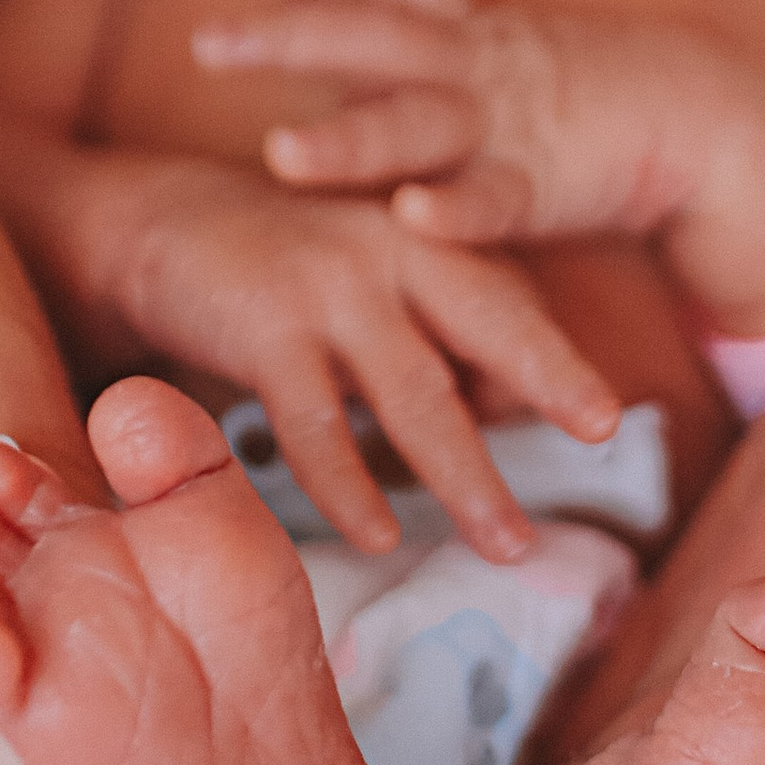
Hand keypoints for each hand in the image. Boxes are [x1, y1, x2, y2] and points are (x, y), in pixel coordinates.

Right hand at [109, 152, 616, 560]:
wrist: (157, 222)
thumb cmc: (283, 267)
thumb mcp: (371, 278)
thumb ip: (436, 329)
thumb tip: (504, 410)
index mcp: (423, 238)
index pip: (508, 300)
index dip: (558, 358)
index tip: (607, 417)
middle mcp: (389, 250)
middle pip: (488, 322)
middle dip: (550, 378)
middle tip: (602, 434)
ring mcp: (327, 288)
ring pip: (415, 391)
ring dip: (465, 474)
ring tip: (507, 543)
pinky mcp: (264, 330)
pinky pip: (317, 424)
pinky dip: (349, 484)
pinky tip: (377, 535)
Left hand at [197, 0, 728, 250]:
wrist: (701, 121)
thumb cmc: (582, 95)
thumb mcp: (496, 52)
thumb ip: (413, 50)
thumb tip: (319, 38)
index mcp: (467, 32)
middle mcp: (476, 65)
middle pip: (374, 35)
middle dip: (289, 37)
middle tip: (209, 41)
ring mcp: (507, 123)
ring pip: (417, 124)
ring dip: (349, 139)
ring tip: (281, 150)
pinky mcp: (544, 186)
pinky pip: (493, 199)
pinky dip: (455, 209)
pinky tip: (412, 218)